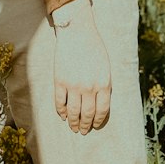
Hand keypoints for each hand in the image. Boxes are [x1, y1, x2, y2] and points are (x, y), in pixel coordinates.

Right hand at [52, 0, 111, 133]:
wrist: (77, 32)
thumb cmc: (94, 48)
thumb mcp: (105, 67)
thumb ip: (104, 86)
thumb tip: (99, 105)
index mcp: (104, 84)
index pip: (102, 111)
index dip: (97, 121)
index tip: (94, 125)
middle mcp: (89, 87)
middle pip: (87, 114)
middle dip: (85, 125)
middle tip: (83, 131)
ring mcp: (73, 85)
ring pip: (73, 112)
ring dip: (73, 122)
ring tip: (73, 127)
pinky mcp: (60, 81)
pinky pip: (60, 102)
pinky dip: (61, 112)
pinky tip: (62, 116)